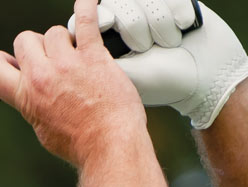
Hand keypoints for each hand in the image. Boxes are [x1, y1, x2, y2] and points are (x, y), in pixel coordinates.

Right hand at [0, 0, 144, 166]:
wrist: (109, 144)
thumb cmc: (79, 143)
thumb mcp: (42, 128)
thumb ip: (32, 104)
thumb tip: (32, 95)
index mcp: (24, 95)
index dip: (2, 61)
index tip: (15, 64)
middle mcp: (42, 75)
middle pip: (24, 39)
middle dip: (35, 47)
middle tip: (50, 60)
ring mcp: (67, 63)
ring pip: (54, 32)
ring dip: (63, 40)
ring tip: (77, 55)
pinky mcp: (94, 55)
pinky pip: (86, 20)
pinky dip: (86, 9)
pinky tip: (87, 5)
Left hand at [71, 1, 247, 128]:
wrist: (205, 79)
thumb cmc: (160, 83)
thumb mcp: (122, 75)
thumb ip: (94, 60)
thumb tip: (75, 43)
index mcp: (107, 40)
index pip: (89, 17)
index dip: (98, 18)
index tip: (106, 25)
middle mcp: (126, 19)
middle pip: (114, 4)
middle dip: (132, 27)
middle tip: (143, 48)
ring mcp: (149, 8)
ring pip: (141, 1)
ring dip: (158, 25)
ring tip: (165, 46)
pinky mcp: (173, 1)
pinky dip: (177, 16)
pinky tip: (181, 32)